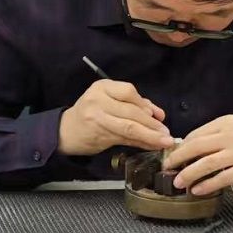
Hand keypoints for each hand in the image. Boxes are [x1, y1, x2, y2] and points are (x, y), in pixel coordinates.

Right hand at [58, 79, 173, 155]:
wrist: (66, 131)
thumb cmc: (91, 113)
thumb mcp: (108, 101)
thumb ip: (132, 104)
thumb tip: (158, 114)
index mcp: (101, 87)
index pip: (129, 92)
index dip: (145, 104)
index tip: (158, 115)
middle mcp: (98, 100)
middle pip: (131, 111)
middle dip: (151, 124)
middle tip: (166, 133)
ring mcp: (97, 118)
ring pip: (129, 127)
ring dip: (150, 135)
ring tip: (164, 141)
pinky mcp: (99, 135)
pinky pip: (125, 139)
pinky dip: (141, 143)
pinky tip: (152, 146)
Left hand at [163, 115, 232, 195]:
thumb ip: (215, 133)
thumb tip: (190, 145)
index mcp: (223, 124)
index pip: (195, 135)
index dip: (181, 147)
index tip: (172, 155)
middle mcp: (229, 136)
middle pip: (196, 147)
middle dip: (178, 158)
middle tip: (167, 167)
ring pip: (207, 164)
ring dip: (189, 174)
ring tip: (178, 182)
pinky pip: (223, 178)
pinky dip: (208, 185)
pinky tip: (198, 189)